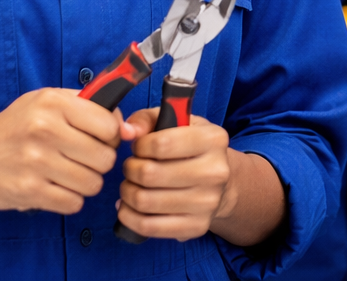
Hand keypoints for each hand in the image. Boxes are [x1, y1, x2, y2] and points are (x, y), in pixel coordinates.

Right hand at [0, 88, 121, 213]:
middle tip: (81, 159)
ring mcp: (36, 162)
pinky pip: (74, 203)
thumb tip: (126, 127)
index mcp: (52, 102)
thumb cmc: (13, 128)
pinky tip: (55, 188)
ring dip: (85, 183)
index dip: (111, 136)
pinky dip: (70, 199)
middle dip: (99, 162)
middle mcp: (45, 129)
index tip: (99, 139)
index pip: (110, 125)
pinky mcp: (29, 191)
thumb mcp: (43, 101)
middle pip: (106, 158)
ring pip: (93, 183)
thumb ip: (86, 106)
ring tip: (67, 174)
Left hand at [117, 107, 232, 240]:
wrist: (221, 183)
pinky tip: (128, 207)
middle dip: (130, 169)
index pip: (161, 143)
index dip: (140, 146)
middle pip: (149, 174)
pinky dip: (129, 216)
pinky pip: (149, 227)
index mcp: (213, 140)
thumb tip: (126, 130)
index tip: (140, 148)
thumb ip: (148, 119)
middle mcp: (215, 172)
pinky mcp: (197, 226)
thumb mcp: (176, 123)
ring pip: (145, 201)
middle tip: (132, 167)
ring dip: (127, 192)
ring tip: (130, 185)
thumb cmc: (190, 149)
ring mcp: (207, 203)